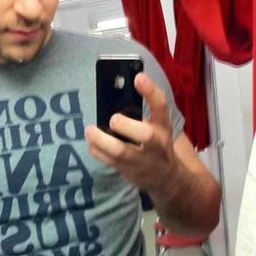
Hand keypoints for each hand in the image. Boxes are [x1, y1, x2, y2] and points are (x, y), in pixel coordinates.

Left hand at [85, 72, 178, 193]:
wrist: (166, 178)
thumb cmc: (157, 145)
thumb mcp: (158, 127)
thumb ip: (143, 113)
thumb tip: (116, 92)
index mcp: (163, 127)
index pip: (161, 107)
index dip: (150, 91)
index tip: (138, 77)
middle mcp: (155, 144)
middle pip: (145, 135)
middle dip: (127, 126)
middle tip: (113, 119)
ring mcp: (141, 160)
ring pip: (121, 152)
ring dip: (102, 141)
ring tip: (89, 130)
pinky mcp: (128, 171)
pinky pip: (109, 162)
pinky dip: (97, 152)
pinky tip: (91, 144)